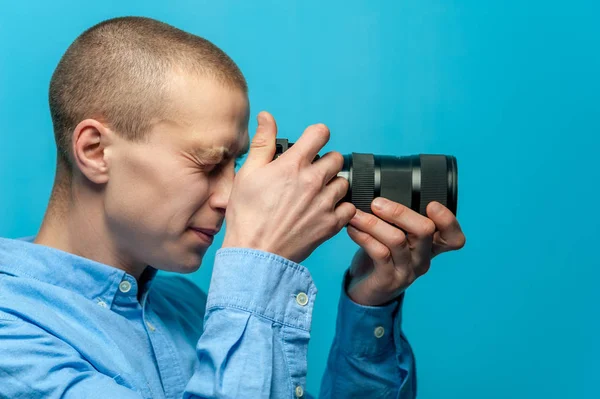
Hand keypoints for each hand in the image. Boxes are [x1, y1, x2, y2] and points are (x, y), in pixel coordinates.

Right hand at [222, 111, 355, 263]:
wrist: (255, 253)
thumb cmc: (247, 215)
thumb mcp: (247, 174)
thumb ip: (262, 143)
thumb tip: (267, 117)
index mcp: (293, 165)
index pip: (320, 133)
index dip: (316, 135)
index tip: (311, 144)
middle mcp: (313, 181)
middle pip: (336, 158)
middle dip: (324, 161)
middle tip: (309, 174)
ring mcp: (325, 203)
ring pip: (343, 183)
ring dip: (332, 185)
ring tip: (315, 195)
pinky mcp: (331, 224)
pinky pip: (349, 208)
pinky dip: (341, 208)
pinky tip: (324, 211)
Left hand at [345, 198, 465, 305]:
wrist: (367, 291)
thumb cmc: (382, 256)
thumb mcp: (396, 236)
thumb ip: (397, 219)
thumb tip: (380, 186)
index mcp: (431, 246)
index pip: (454, 237)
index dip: (448, 220)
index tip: (431, 204)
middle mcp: (423, 259)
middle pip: (424, 230)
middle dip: (400, 212)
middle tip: (377, 203)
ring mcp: (407, 271)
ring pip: (397, 240)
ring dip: (374, 223)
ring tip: (356, 214)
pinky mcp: (388, 279)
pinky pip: (379, 254)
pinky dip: (364, 237)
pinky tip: (353, 228)